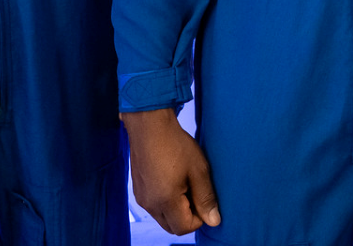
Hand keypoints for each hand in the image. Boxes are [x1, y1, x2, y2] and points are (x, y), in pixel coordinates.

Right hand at [121, 109, 220, 233]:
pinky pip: (154, 206)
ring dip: (177, 209)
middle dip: (187, 217)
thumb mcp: (198, 170)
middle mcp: (149, 204)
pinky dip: (166, 201)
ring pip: (163, 217)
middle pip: (172, 226)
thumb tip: (214, 221)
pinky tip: (173, 179)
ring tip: (185, 183)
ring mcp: (141, 197)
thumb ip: (206, 198)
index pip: (184, 228)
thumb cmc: (175, 144)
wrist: (149, 125)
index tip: (203, 198)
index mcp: (165, 201)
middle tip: (196, 191)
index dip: (199, 218)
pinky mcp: (138, 189)